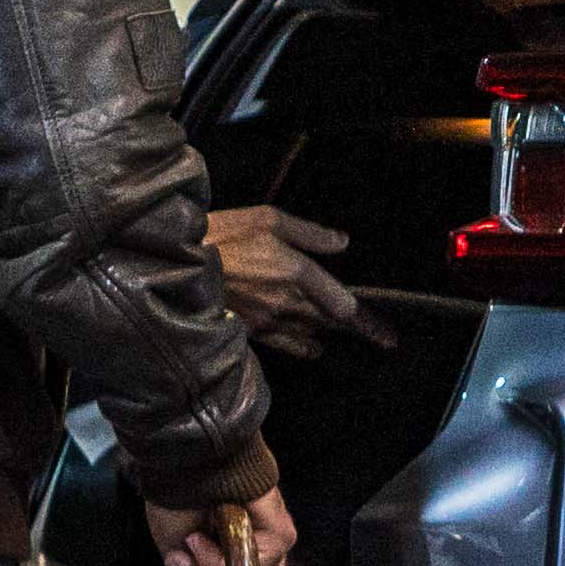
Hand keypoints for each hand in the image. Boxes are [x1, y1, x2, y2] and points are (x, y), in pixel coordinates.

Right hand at [201, 204, 383, 354]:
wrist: (176, 266)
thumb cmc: (222, 235)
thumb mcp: (267, 219)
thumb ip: (309, 233)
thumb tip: (341, 243)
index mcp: (297, 272)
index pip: (343, 304)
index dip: (367, 319)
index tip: (387, 331)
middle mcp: (288, 303)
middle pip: (333, 324)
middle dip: (363, 332)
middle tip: (387, 340)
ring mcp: (270, 322)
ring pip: (313, 335)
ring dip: (331, 335)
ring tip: (346, 336)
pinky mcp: (251, 334)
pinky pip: (288, 345)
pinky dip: (304, 346)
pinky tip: (312, 345)